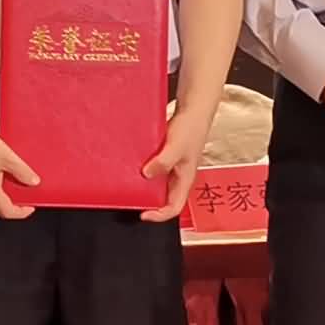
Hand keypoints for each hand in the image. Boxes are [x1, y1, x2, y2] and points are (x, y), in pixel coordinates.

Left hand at [139, 105, 211, 222]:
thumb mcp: (176, 146)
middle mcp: (178, 176)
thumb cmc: (192, 127)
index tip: (143, 213)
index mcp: (185, 180)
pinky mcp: (165, 157)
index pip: (174, 208)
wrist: (194, 109)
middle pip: (163, 198)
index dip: (159, 215)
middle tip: (132, 198)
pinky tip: (134, 164)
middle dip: (148, 200)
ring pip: (157, 184)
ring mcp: (172, 167)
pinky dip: (143, 169)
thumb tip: (147, 174)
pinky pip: (153, 169)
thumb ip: (163, 162)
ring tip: (130, 181)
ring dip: (144, 184)